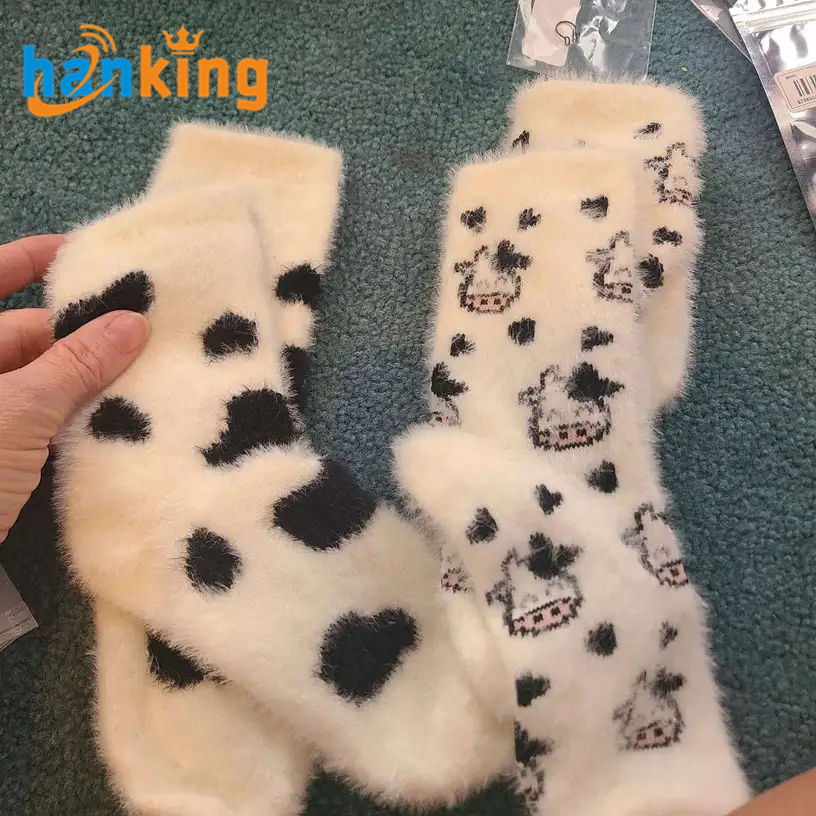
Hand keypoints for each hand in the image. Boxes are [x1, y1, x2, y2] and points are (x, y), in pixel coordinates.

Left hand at [0, 235, 148, 543]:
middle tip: (145, 326)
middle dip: (81, 331)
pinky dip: (79, 413)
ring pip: (41, 379)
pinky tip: (122, 409)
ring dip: (88, 376)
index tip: (84, 249)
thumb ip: (75, 363)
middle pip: (24, 335)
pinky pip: (44, 417)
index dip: (31, 260)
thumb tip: (134, 322)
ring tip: (146, 366)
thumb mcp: (16, 410)